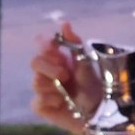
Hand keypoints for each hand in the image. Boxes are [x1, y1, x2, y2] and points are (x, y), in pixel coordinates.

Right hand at [30, 20, 102, 134]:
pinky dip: (50, 101)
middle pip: (34, 62)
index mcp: (57, 57)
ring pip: (35, 82)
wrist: (100, 111)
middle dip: (49, 68)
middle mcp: (47, 72)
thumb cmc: (94, 85)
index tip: (54, 49)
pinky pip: (37, 101)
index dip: (43, 44)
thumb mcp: (86, 62)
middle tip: (65, 75)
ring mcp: (43, 89)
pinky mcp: (42, 106)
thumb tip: (64, 23)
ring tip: (67, 92)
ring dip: (53, 87)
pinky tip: (62, 103)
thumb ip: (74, 43)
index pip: (40, 42)